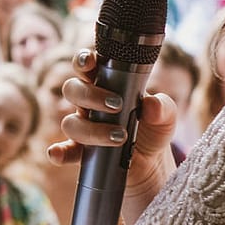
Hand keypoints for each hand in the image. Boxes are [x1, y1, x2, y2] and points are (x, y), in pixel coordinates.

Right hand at [49, 48, 177, 199]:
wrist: (152, 163)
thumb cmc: (153, 130)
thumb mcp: (166, 117)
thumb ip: (164, 107)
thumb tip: (151, 106)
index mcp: (106, 86)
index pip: (87, 67)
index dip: (83, 60)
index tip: (90, 62)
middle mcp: (89, 104)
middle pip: (72, 90)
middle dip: (90, 95)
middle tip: (117, 105)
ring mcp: (84, 128)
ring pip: (70, 122)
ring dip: (92, 129)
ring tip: (120, 136)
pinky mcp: (81, 152)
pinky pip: (64, 151)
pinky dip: (59, 152)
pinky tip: (58, 154)